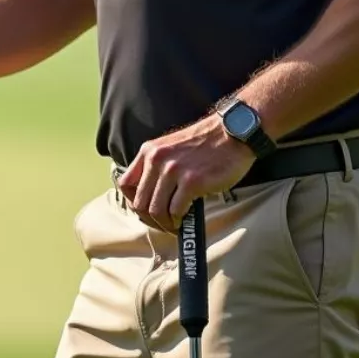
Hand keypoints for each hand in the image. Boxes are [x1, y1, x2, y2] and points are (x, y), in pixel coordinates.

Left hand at [115, 114, 255, 232]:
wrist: (233, 132)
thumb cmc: (206, 144)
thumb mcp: (171, 148)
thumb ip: (158, 166)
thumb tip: (151, 196)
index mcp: (149, 151)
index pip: (125, 183)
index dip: (134, 203)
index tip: (145, 211)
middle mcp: (156, 160)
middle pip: (140, 202)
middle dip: (150, 220)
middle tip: (163, 225)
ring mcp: (173, 170)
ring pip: (156, 210)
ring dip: (165, 224)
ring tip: (175, 225)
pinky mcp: (192, 181)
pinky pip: (176, 211)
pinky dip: (179, 221)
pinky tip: (186, 220)